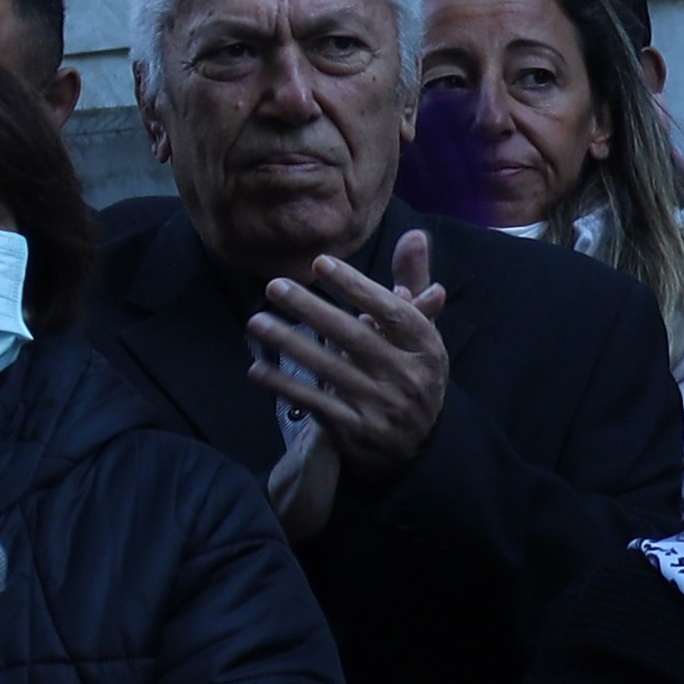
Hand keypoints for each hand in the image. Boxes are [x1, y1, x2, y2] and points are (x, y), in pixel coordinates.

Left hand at [245, 234, 454, 490]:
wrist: (421, 448)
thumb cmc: (412, 373)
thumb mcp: (420, 333)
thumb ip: (413, 283)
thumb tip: (413, 235)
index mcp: (426, 346)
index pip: (391, 311)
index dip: (356, 286)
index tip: (319, 264)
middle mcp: (407, 376)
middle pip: (355, 337)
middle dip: (312, 309)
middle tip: (273, 285)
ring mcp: (381, 406)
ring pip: (330, 369)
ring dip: (290, 343)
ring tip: (257, 321)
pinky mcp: (356, 431)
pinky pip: (315, 404)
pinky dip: (285, 386)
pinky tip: (257, 368)